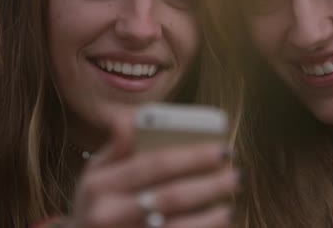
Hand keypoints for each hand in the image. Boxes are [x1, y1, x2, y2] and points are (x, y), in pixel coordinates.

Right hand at [66, 142, 237, 227]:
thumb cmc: (99, 200)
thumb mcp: (98, 170)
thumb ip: (120, 145)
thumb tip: (132, 115)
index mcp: (100, 183)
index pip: (154, 164)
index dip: (192, 156)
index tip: (221, 148)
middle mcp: (108, 213)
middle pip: (170, 197)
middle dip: (209, 185)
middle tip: (235, 175)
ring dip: (210, 218)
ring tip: (230, 206)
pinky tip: (216, 224)